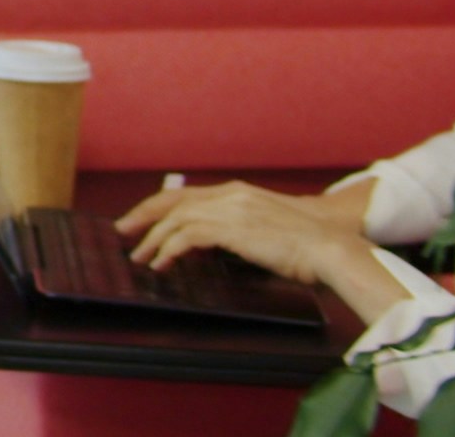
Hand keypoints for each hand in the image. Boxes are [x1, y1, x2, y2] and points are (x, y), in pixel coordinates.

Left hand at [115, 179, 401, 318]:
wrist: (331, 247)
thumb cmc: (308, 246)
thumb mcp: (267, 230)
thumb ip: (239, 231)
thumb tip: (214, 246)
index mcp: (238, 192)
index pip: (186, 194)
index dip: (159, 206)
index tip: (142, 219)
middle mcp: (231, 194)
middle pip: (172, 201)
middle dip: (144, 215)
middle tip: (123, 231)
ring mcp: (231, 209)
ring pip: (175, 219)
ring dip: (153, 239)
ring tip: (142, 257)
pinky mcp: (232, 228)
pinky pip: (187, 237)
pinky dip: (169, 249)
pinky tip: (163, 263)